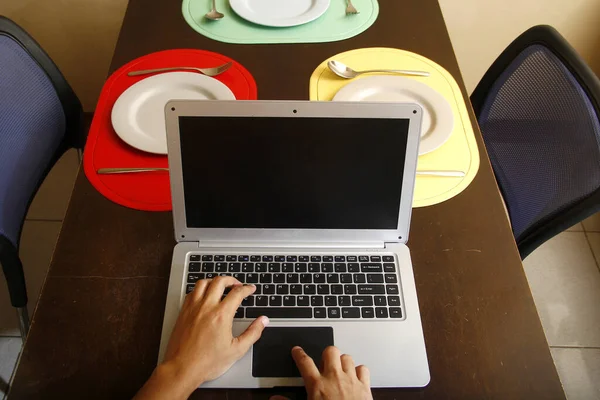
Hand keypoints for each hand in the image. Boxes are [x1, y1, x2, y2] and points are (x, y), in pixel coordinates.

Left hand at [135, 277, 268, 399]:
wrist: (182, 368)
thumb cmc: (207, 362)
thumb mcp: (236, 350)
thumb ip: (253, 333)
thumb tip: (263, 321)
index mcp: (221, 315)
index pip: (237, 293)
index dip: (247, 288)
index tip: (251, 289)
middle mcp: (206, 307)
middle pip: (219, 281)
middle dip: (231, 280)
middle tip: (237, 285)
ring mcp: (192, 308)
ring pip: (203, 282)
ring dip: (214, 281)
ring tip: (221, 286)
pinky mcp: (183, 312)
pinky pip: (192, 292)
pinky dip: (200, 288)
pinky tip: (204, 294)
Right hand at [292, 346, 371, 399]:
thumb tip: (276, 399)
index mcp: (317, 385)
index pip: (305, 362)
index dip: (299, 354)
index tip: (297, 351)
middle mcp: (334, 378)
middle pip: (330, 351)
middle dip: (326, 355)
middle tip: (323, 363)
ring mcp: (350, 380)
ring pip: (347, 357)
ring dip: (342, 362)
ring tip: (339, 369)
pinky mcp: (364, 386)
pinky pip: (363, 369)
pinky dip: (359, 371)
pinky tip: (354, 377)